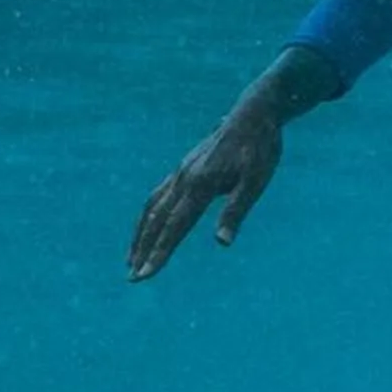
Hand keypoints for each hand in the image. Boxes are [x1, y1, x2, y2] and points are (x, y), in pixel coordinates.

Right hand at [127, 91, 282, 281]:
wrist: (254, 113)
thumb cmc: (260, 150)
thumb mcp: (255, 182)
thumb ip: (235, 211)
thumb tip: (222, 242)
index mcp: (200, 185)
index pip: (174, 227)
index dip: (159, 253)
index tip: (144, 274)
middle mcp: (184, 179)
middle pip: (156, 220)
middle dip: (143, 250)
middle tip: (133, 278)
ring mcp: (181, 172)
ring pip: (152, 207)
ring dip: (140, 235)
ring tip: (131, 259)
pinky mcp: (184, 168)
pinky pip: (158, 195)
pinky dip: (148, 216)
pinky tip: (148, 226)